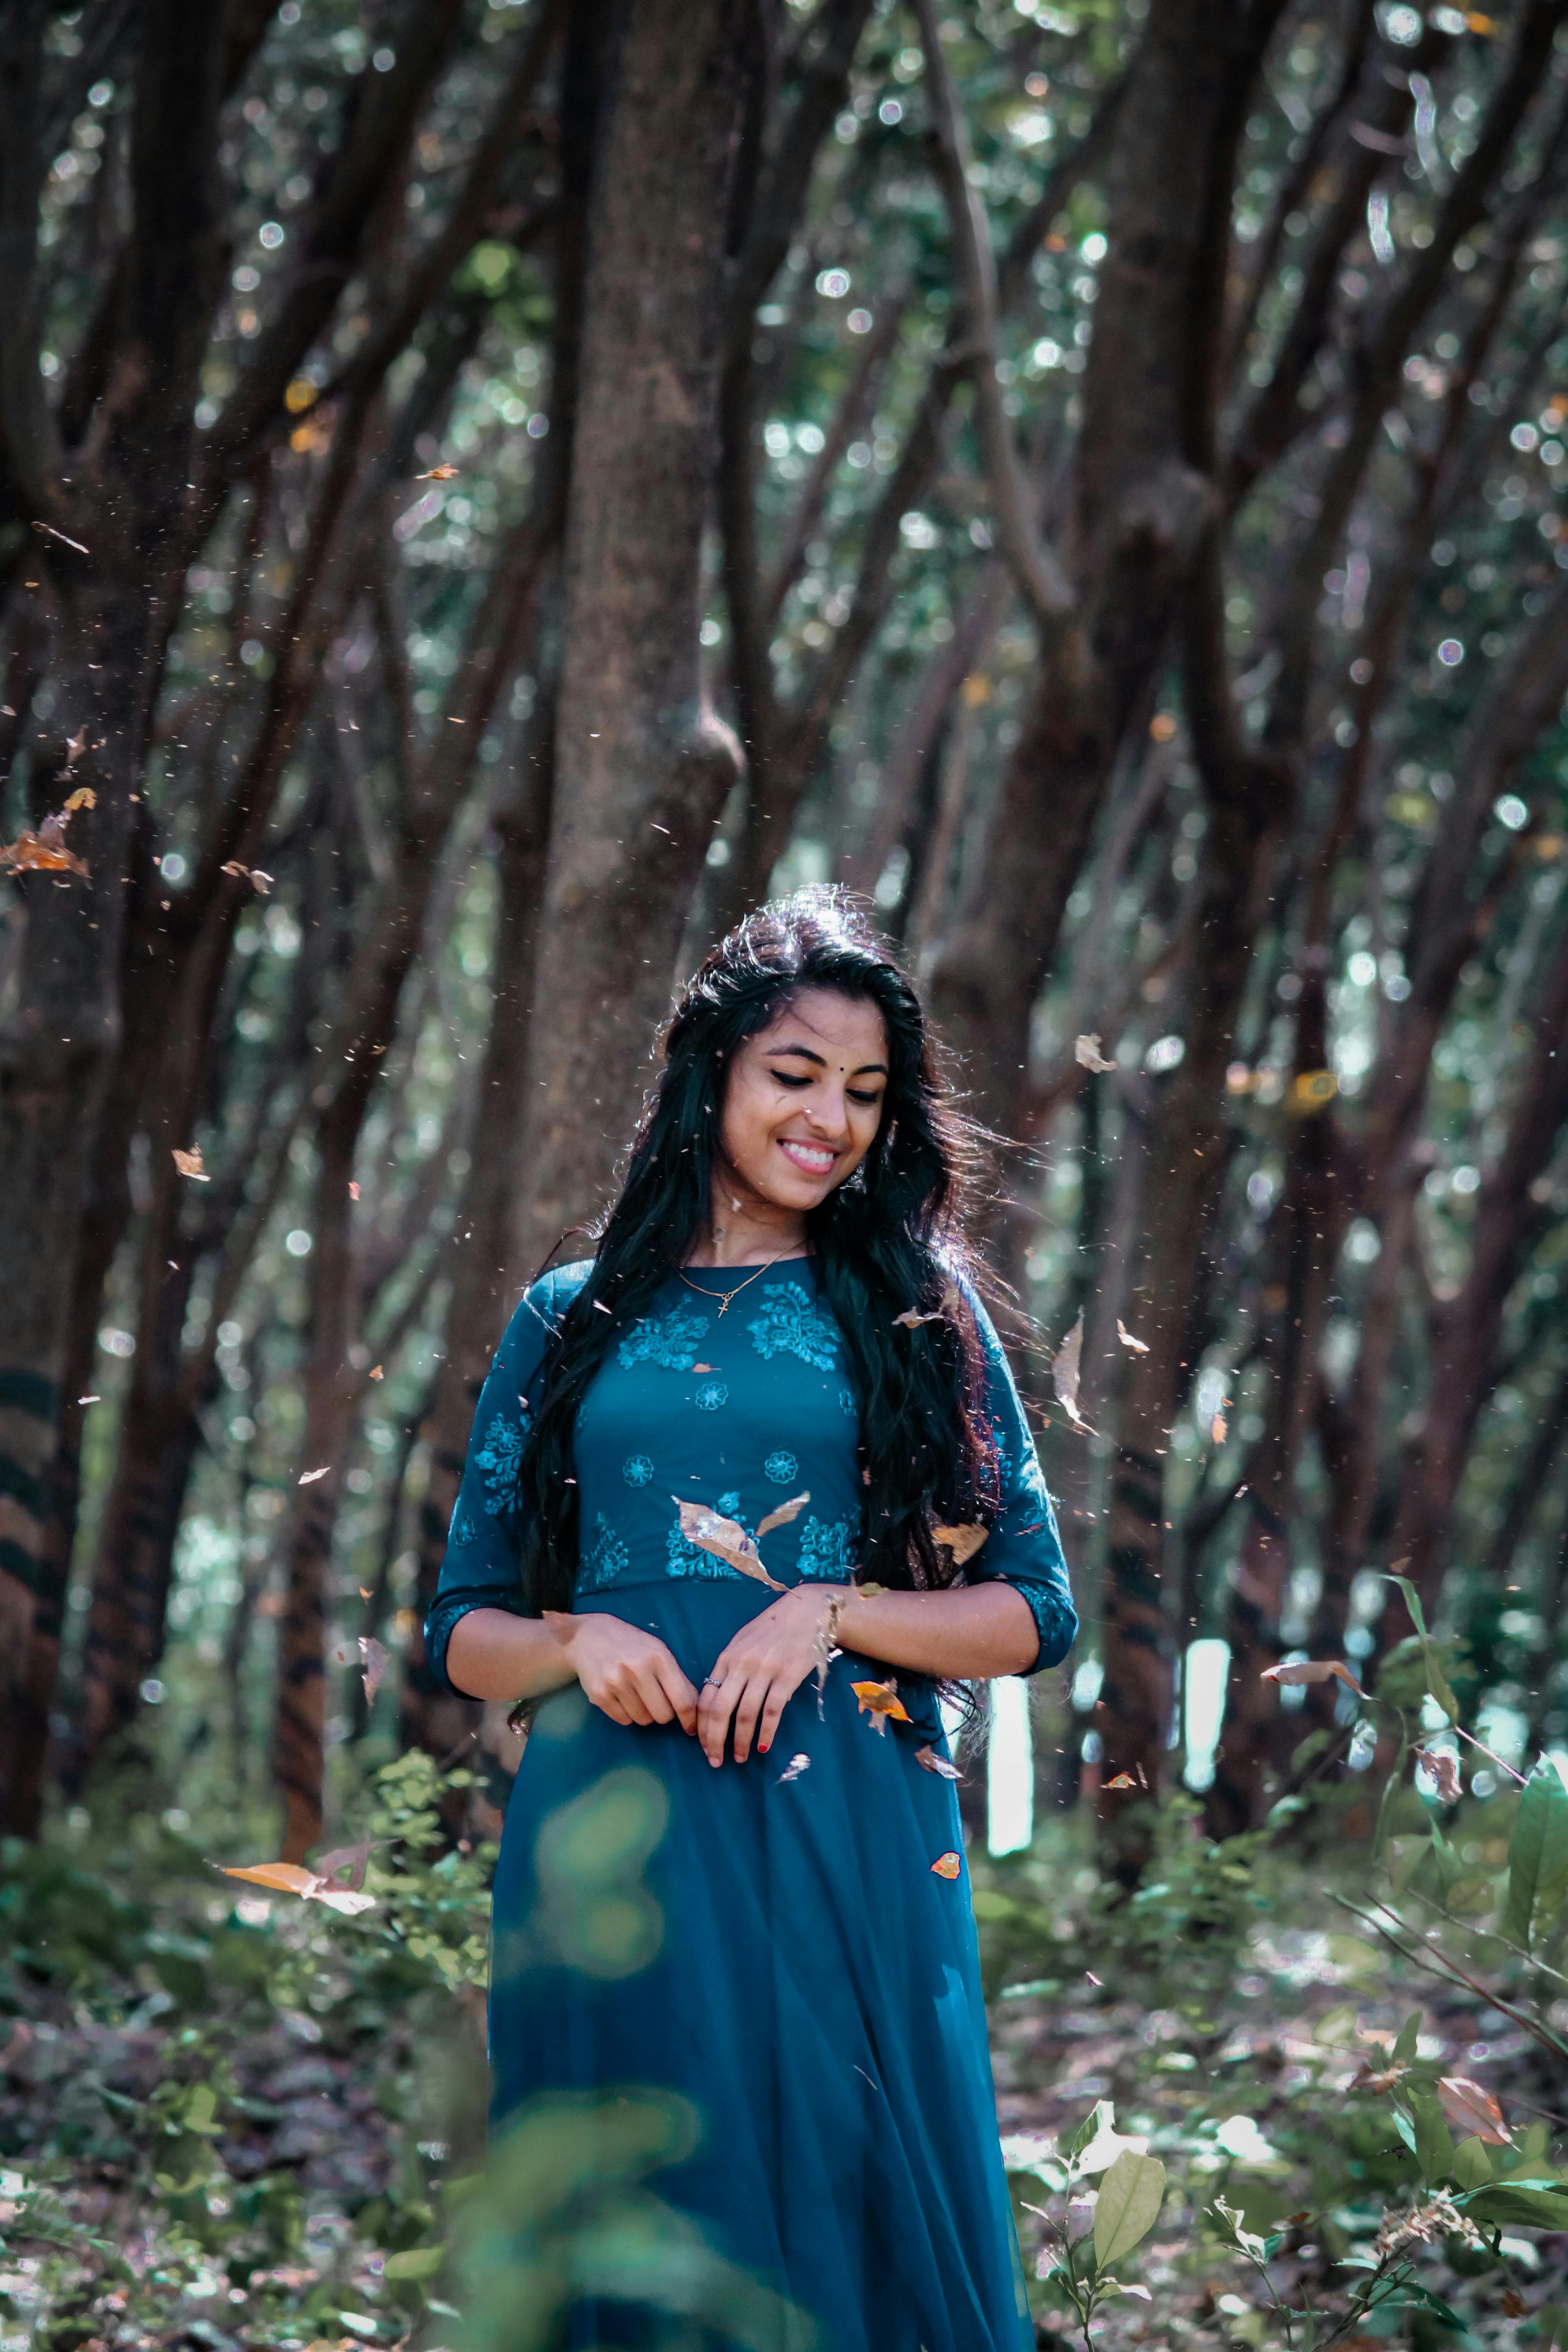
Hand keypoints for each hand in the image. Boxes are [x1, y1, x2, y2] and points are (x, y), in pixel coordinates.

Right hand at [544, 1610, 698, 1733]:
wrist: (589, 1636)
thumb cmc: (631, 1645)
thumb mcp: (658, 1651)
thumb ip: (677, 1678)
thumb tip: (695, 1710)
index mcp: (658, 1656)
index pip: (682, 1700)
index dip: (690, 1719)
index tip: (691, 1728)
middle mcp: (637, 1669)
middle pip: (663, 1715)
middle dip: (663, 1712)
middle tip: (656, 1699)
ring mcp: (615, 1683)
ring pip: (643, 1720)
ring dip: (644, 1713)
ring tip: (635, 1693)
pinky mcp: (599, 1695)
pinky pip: (623, 1720)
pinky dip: (626, 1713)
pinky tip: (621, 1695)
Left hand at [696, 1584, 846, 1766]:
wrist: (806, 1613)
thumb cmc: (772, 1630)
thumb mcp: (742, 1643)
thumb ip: (729, 1668)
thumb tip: (716, 1699)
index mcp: (726, 1658)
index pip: (705, 1698)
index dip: (702, 1726)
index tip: (702, 1745)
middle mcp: (741, 1665)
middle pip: (720, 1710)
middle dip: (714, 1740)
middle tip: (715, 1761)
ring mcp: (764, 1671)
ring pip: (746, 1715)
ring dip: (741, 1742)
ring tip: (740, 1758)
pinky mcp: (787, 1677)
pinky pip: (772, 1711)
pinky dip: (766, 1733)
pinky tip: (763, 1747)